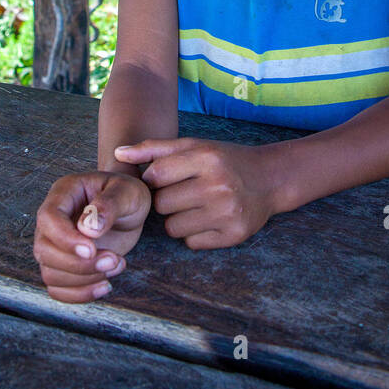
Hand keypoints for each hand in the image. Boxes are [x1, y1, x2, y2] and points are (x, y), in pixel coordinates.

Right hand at [33, 171, 151, 302]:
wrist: (129, 209)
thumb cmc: (126, 194)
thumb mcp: (126, 191)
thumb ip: (108, 205)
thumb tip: (88, 229)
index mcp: (64, 193)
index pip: (48, 218)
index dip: (65, 239)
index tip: (92, 250)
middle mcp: (52, 220)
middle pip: (44, 250)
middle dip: (80, 264)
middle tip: (114, 260)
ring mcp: (54, 244)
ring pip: (50, 273)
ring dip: (84, 279)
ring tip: (116, 265)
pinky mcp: (63, 265)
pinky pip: (58, 289)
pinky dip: (80, 294)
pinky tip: (105, 285)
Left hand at [115, 138, 274, 249]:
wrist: (270, 179)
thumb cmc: (225, 160)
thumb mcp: (194, 146)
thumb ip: (154, 148)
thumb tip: (117, 153)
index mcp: (207, 158)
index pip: (156, 175)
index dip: (153, 179)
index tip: (165, 179)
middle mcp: (218, 185)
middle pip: (162, 204)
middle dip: (166, 200)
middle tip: (183, 193)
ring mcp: (227, 212)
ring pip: (173, 228)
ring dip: (177, 219)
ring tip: (195, 206)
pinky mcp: (233, 235)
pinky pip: (191, 243)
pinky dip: (194, 234)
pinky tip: (208, 219)